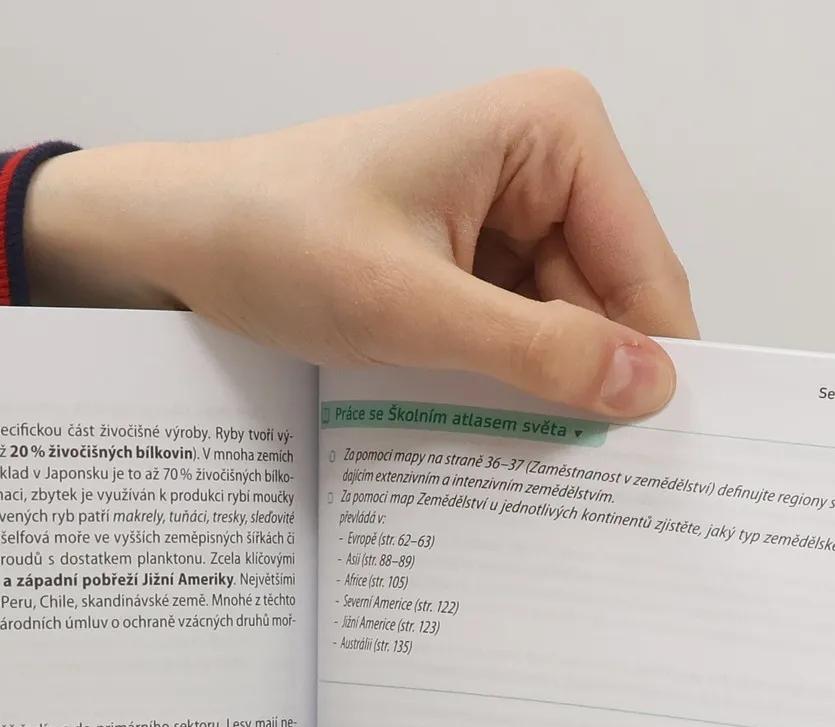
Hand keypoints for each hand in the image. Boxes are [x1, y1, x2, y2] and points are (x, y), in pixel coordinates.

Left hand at [26, 70, 696, 417]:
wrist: (180, 238)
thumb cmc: (274, 238)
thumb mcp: (410, 309)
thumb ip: (536, 351)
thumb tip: (646, 388)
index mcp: (556, 131)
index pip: (645, 272)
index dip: (648, 369)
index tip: (654, 468)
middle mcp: (548, 159)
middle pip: (613, 304)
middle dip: (588, 385)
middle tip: (573, 486)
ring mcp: (512, 209)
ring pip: (567, 330)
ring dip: (538, 392)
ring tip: (500, 447)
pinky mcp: (475, 256)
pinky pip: (520, 334)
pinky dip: (502, 382)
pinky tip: (474, 420)